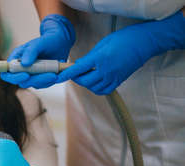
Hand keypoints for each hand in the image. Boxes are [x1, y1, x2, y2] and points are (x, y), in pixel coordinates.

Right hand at [0, 14, 74, 88]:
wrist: (59, 42)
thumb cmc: (46, 40)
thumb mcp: (39, 43)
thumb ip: (31, 52)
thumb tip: (24, 64)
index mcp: (16, 60)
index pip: (7, 73)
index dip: (14, 77)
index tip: (26, 75)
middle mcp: (22, 70)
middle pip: (23, 82)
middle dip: (37, 79)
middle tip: (51, 75)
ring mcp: (32, 75)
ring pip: (36, 84)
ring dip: (46, 80)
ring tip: (56, 73)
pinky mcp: (42, 79)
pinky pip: (45, 84)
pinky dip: (53, 80)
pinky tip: (60, 73)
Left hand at [57, 10, 184, 94]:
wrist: (143, 43)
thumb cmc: (122, 40)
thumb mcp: (102, 44)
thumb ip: (89, 57)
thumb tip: (78, 66)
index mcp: (100, 58)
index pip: (79, 69)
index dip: (67, 74)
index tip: (58, 77)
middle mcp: (106, 70)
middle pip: (84, 81)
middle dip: (76, 78)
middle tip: (74, 73)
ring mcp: (113, 77)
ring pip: (92, 87)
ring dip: (86, 83)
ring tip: (85, 76)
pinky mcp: (118, 82)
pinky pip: (103, 91)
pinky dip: (95, 88)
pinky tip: (94, 82)